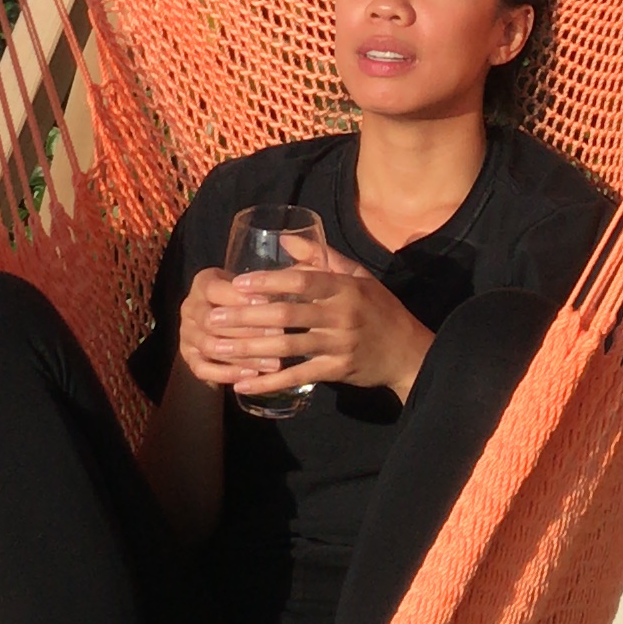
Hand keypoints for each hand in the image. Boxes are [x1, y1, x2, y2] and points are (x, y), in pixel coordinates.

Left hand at [177, 254, 431, 403]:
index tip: (237, 284)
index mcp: (344, 288)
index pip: (302, 281)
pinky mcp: (337, 371)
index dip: (268, 281)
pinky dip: (269, 382)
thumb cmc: (380, 309)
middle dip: (246, 317)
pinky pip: (298, 376)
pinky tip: (243, 384)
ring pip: (287, 347)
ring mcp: (339, 345)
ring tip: (218, 349)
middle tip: (213, 318)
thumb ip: (322, 257)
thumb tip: (284, 239)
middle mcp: (341, 315)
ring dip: (249, 349)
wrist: (409, 352)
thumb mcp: (358, 277)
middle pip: (287, 315)